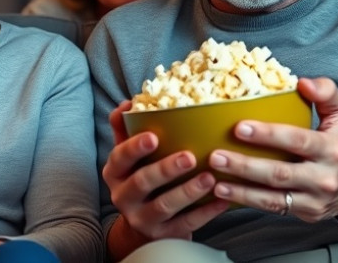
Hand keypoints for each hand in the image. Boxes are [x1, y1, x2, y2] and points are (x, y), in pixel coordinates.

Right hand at [102, 101, 228, 252]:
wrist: (145, 225)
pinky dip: (205, 213)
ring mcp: (142, 219)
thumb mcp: (130, 157)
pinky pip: (186, 224)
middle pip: (142, 182)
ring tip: (210, 178)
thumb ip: (126, 129)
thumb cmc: (142, 178)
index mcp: (115, 172)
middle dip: (166, 169)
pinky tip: (222, 200)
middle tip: (189, 157)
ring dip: (188, 191)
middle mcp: (124, 196)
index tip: (153, 136)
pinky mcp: (163, 235)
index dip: (134, 147)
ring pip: (164, 206)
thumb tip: (129, 101)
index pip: (119, 158)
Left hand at [207, 77, 337, 221]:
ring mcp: (314, 200)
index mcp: (332, 149)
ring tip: (215, 180)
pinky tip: (225, 193)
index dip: (268, 135)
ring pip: (273, 198)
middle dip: (245, 166)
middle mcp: (324, 177)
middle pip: (280, 173)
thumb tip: (303, 82)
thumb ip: (326, 92)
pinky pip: (273, 209)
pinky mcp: (305, 214)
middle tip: (216, 156)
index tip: (240, 127)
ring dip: (241, 190)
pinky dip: (247, 202)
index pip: (297, 141)